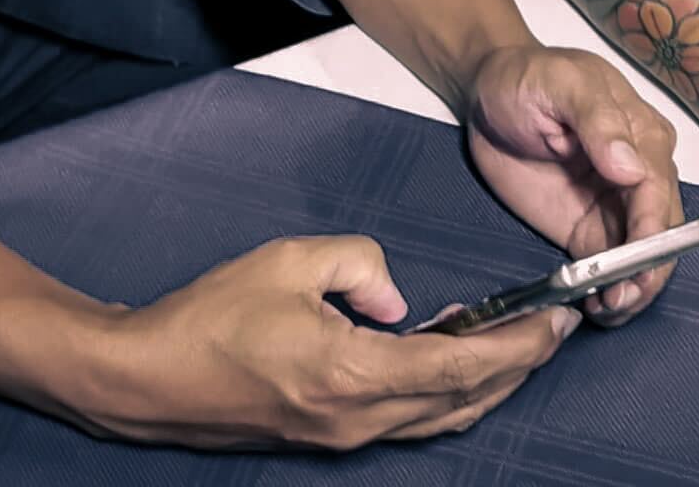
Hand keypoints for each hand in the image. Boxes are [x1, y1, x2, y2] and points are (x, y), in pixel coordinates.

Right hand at [84, 235, 577, 450]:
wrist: (145, 380)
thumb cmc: (206, 321)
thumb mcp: (288, 262)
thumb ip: (359, 264)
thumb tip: (395, 296)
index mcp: (353, 376)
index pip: (462, 367)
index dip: (516, 348)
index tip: (553, 323)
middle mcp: (357, 419)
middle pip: (464, 401)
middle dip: (516, 367)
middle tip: (550, 330)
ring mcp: (343, 436)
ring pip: (439, 419)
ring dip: (483, 384)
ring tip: (512, 344)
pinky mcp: (328, 437)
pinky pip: (406, 421)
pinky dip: (441, 393)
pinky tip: (444, 359)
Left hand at [456, 42, 687, 325]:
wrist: (487, 92)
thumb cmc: (527, 79)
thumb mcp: (561, 83)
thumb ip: (597, 120)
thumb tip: (630, 167)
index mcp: (643, 137)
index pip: (658, 190)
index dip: (652, 230)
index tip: (637, 261)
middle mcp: (639, 177)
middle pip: (661, 233)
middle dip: (647, 270)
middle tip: (619, 298)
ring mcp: (615, 208)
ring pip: (642, 259)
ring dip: (633, 289)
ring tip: (608, 310)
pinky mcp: (588, 231)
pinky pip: (610, 268)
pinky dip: (610, 292)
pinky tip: (597, 309)